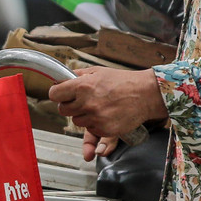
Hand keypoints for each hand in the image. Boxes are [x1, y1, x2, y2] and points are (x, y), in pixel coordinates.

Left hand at [49, 68, 167, 160]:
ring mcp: (95, 118)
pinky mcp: (104, 129)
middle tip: (82, 101)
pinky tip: (106, 114)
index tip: (61, 94)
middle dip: (70, 105)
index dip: (57, 94)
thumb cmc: (122, 81)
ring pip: (76, 121)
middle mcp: (87, 103)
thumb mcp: (98, 71)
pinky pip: (90, 129)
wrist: (145, 94)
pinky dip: (95, 124)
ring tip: (98, 106)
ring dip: (83, 115)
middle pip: (63, 110)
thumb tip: (60, 78)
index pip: (54, 94)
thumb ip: (77, 75)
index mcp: (82, 86)